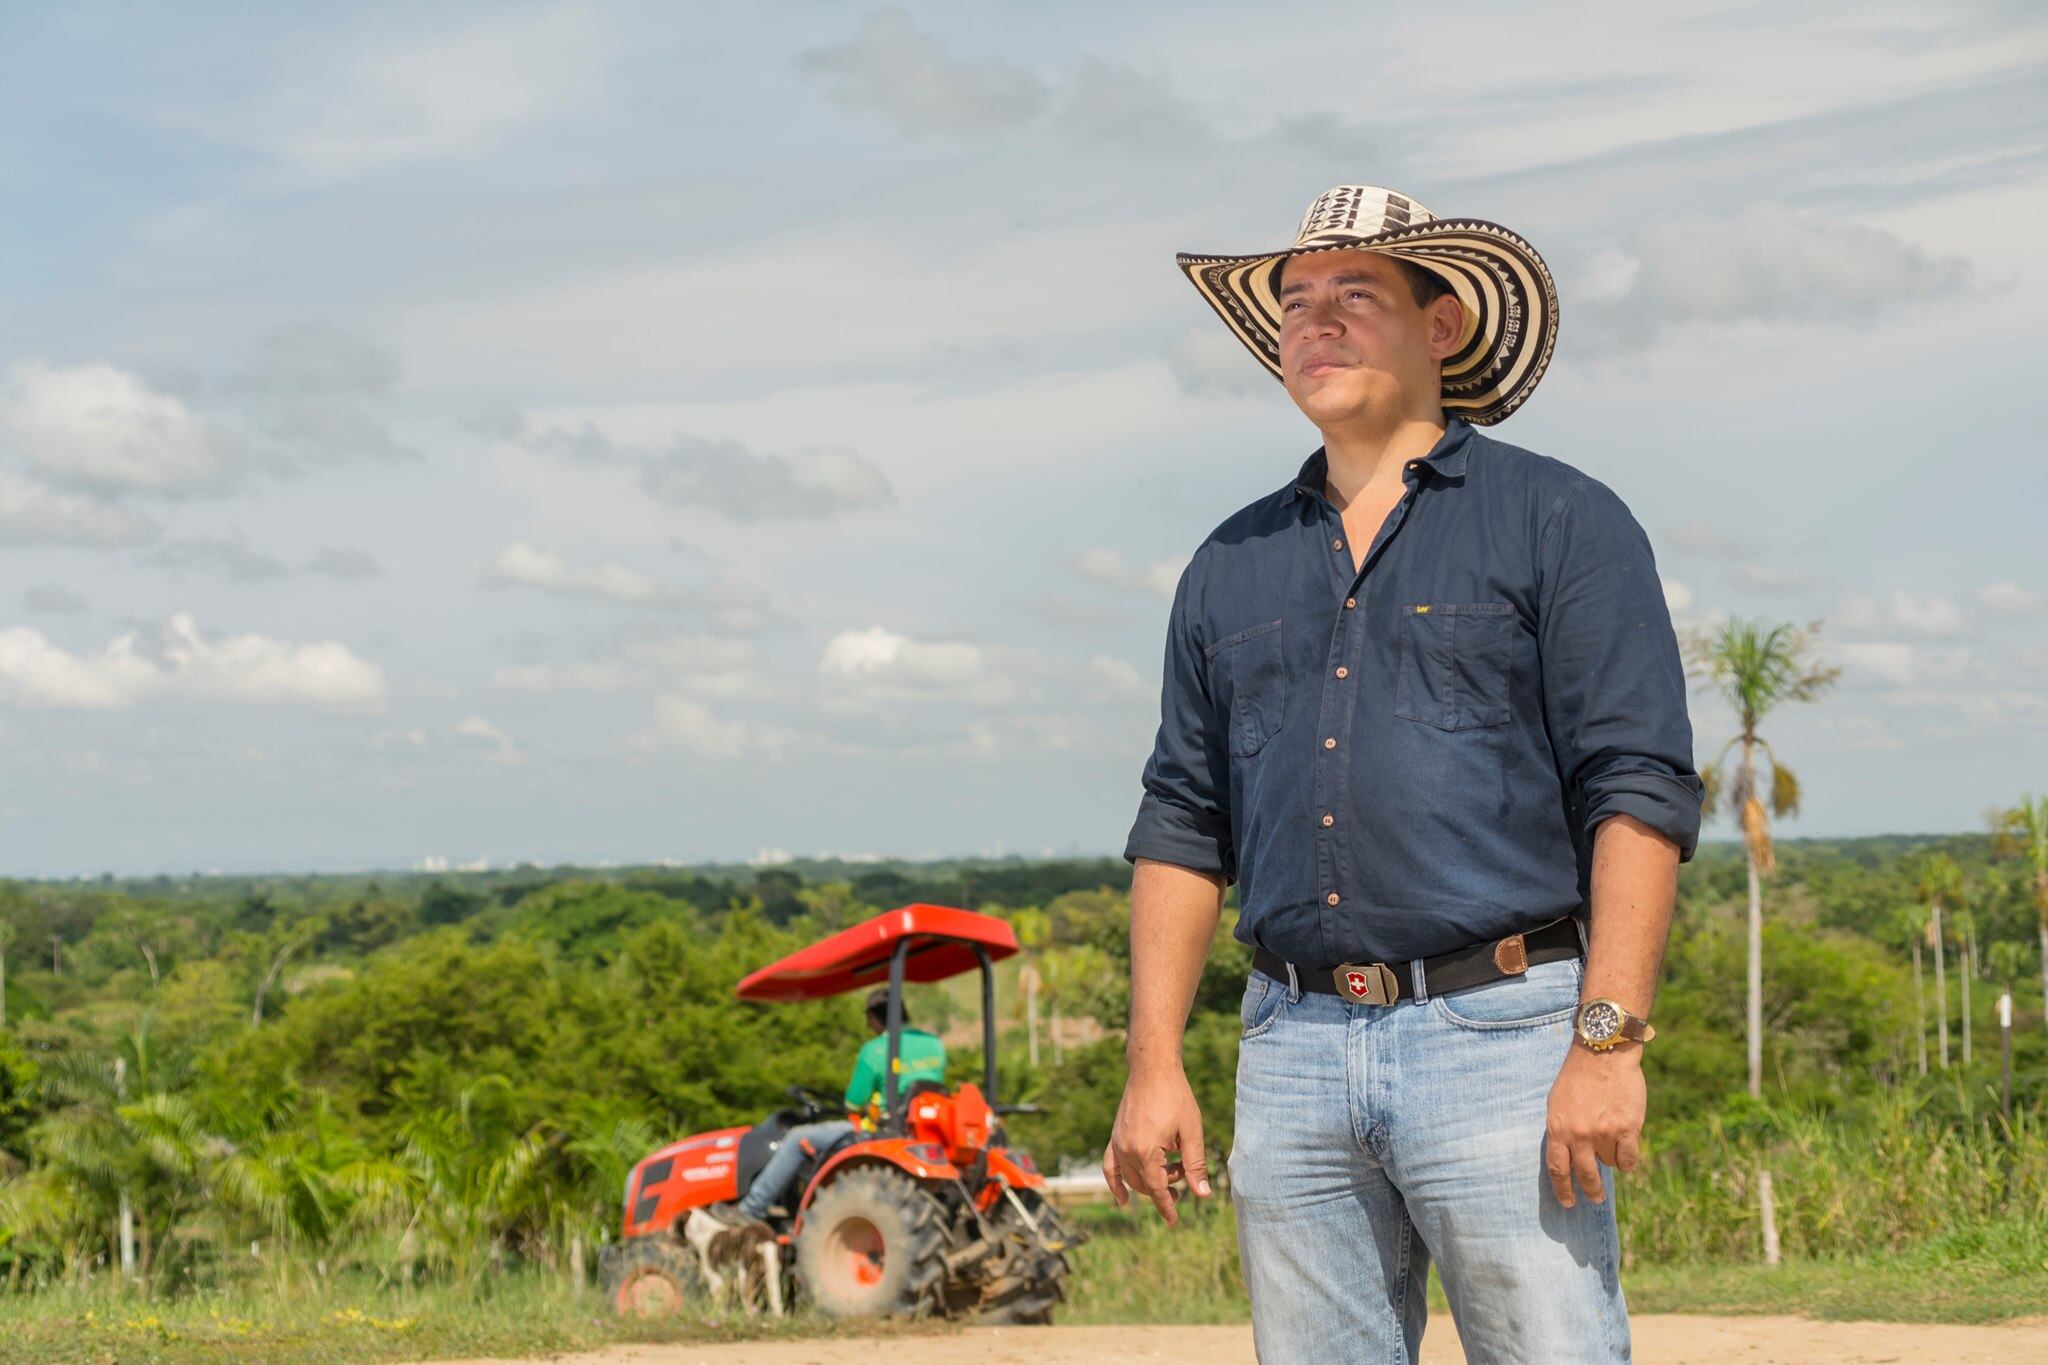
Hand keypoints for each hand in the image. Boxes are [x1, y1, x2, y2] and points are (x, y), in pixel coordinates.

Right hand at [1103, 1064, 1211, 1225]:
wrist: (1152, 1069)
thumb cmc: (1176, 1097)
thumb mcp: (1192, 1132)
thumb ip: (1195, 1165)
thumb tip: (1202, 1194)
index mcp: (1146, 1151)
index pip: (1157, 1190)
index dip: (1167, 1208)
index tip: (1175, 1223)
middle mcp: (1127, 1150)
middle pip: (1145, 1184)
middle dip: (1165, 1189)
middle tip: (1185, 1177)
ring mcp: (1118, 1142)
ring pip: (1131, 1177)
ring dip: (1150, 1182)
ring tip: (1171, 1172)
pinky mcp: (1115, 1135)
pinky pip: (1111, 1165)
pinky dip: (1115, 1182)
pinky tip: (1121, 1197)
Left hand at [1543, 1040, 1644, 1207]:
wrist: (1604, 1053)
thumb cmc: (1578, 1077)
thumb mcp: (1557, 1103)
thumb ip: (1563, 1130)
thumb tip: (1569, 1158)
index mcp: (1558, 1128)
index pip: (1557, 1169)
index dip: (1563, 1190)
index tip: (1568, 1203)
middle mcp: (1579, 1134)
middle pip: (1585, 1175)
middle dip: (1592, 1191)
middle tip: (1596, 1199)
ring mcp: (1604, 1133)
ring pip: (1609, 1163)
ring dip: (1610, 1155)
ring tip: (1610, 1132)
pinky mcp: (1627, 1129)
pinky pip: (1628, 1159)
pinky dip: (1628, 1159)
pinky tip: (1626, 1148)